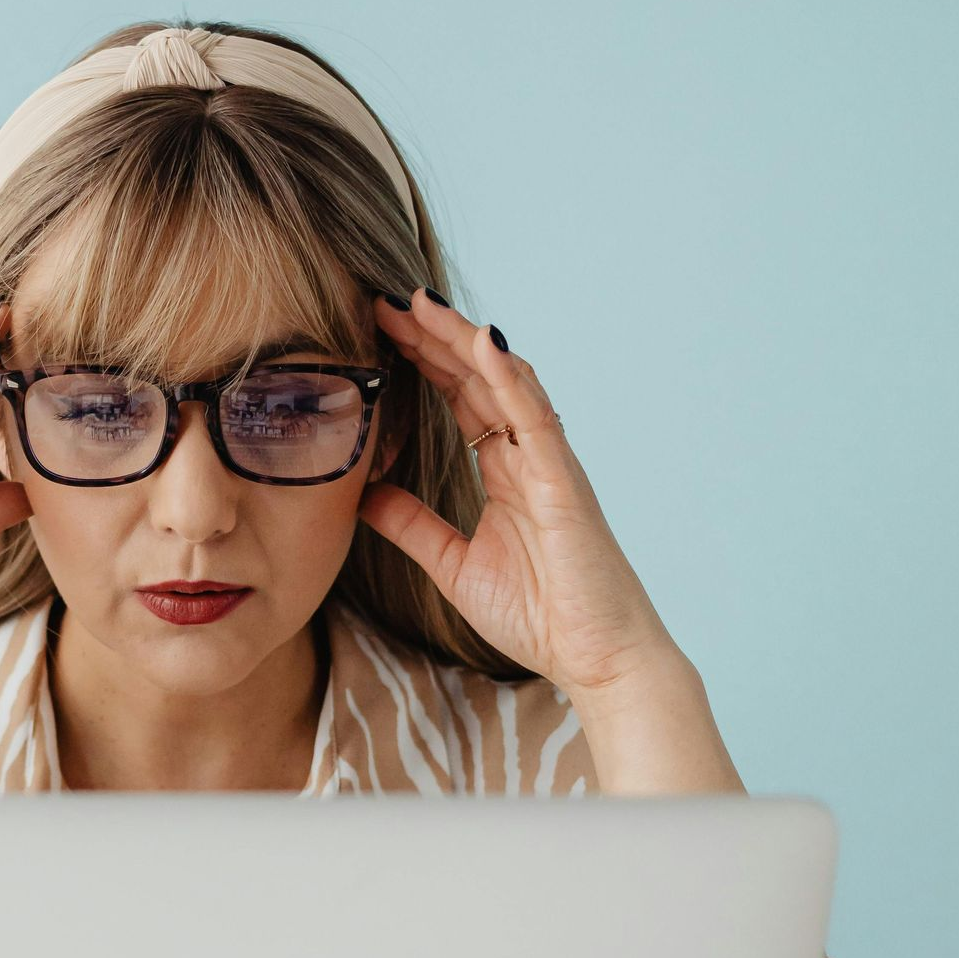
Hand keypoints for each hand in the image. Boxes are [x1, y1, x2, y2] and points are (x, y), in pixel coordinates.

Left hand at [357, 290, 677, 699]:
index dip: (423, 362)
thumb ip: (412, 526)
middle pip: (476, 379)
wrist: (593, 657)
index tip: (379, 331)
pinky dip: (507, 376)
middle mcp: (527, 456)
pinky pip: (533, 416)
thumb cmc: (539, 615)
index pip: (459, 399)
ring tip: (420, 303)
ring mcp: (548, 463)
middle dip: (432, 337)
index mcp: (504, 472)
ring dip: (463, 340)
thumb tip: (365, 494)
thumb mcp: (453, 564)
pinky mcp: (563, 481)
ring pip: (504, 382)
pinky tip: (480, 342)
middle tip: (384, 300)